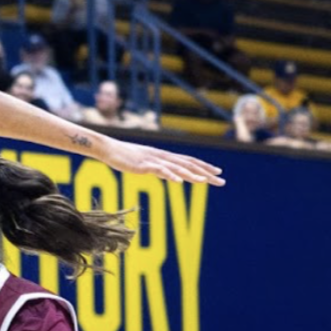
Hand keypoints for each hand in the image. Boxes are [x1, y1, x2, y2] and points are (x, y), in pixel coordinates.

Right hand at [103, 138, 223, 185]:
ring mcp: (154, 160)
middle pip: (188, 164)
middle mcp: (163, 156)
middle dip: (206, 173)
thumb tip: (171, 176)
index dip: (204, 167)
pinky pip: (159, 170)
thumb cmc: (125, 157)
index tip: (217, 173)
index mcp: (164, 156)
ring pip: (177, 167)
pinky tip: (179, 181)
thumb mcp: (146, 164)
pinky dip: (170, 175)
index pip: (189, 161)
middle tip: (221, 181)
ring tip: (204, 181)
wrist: (108, 149)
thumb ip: (160, 169)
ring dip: (192, 174)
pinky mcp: (144, 165)